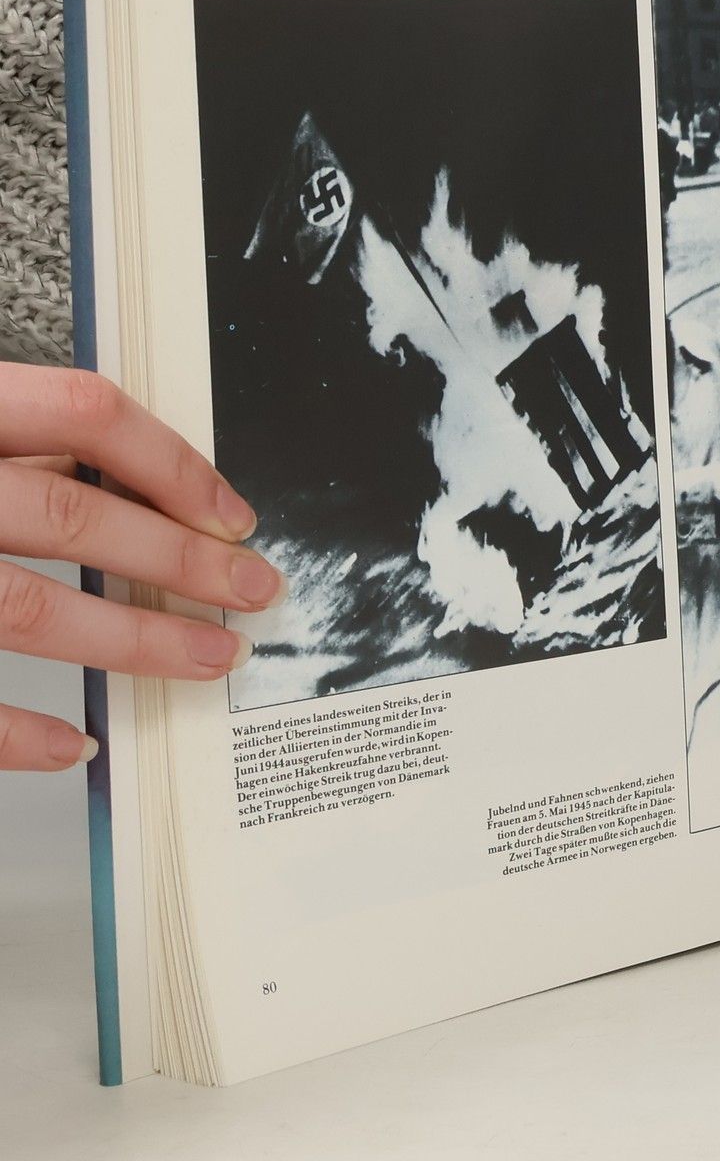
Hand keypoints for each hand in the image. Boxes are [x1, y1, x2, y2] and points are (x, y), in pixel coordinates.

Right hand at [0, 365, 277, 771]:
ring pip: (27, 606)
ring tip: (209, 659)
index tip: (236, 516)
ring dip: (132, 639)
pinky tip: (75, 745)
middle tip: (256, 592)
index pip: (84, 416)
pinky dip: (17, 731)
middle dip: (182, 561)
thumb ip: (25, 448)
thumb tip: (139, 486)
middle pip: (73, 517)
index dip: (173, 464)